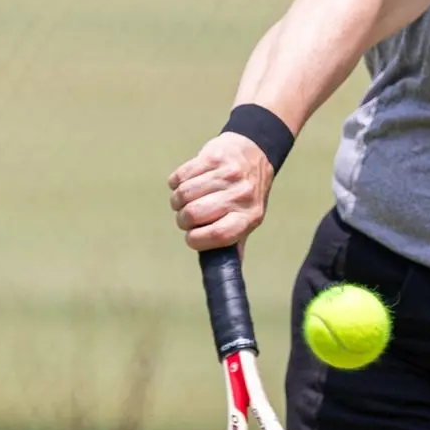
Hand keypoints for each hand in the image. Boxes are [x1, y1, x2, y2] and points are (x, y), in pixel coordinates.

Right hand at [168, 133, 272, 248]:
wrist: (253, 153)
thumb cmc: (246, 194)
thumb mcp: (248, 219)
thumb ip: (235, 244)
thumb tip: (226, 276)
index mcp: (250, 217)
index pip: (218, 235)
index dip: (196, 240)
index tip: (191, 238)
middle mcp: (242, 195)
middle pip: (195, 214)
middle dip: (183, 220)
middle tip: (186, 217)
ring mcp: (228, 174)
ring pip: (184, 194)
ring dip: (177, 201)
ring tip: (183, 200)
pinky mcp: (214, 156)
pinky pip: (181, 175)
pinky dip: (176, 182)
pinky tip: (184, 183)